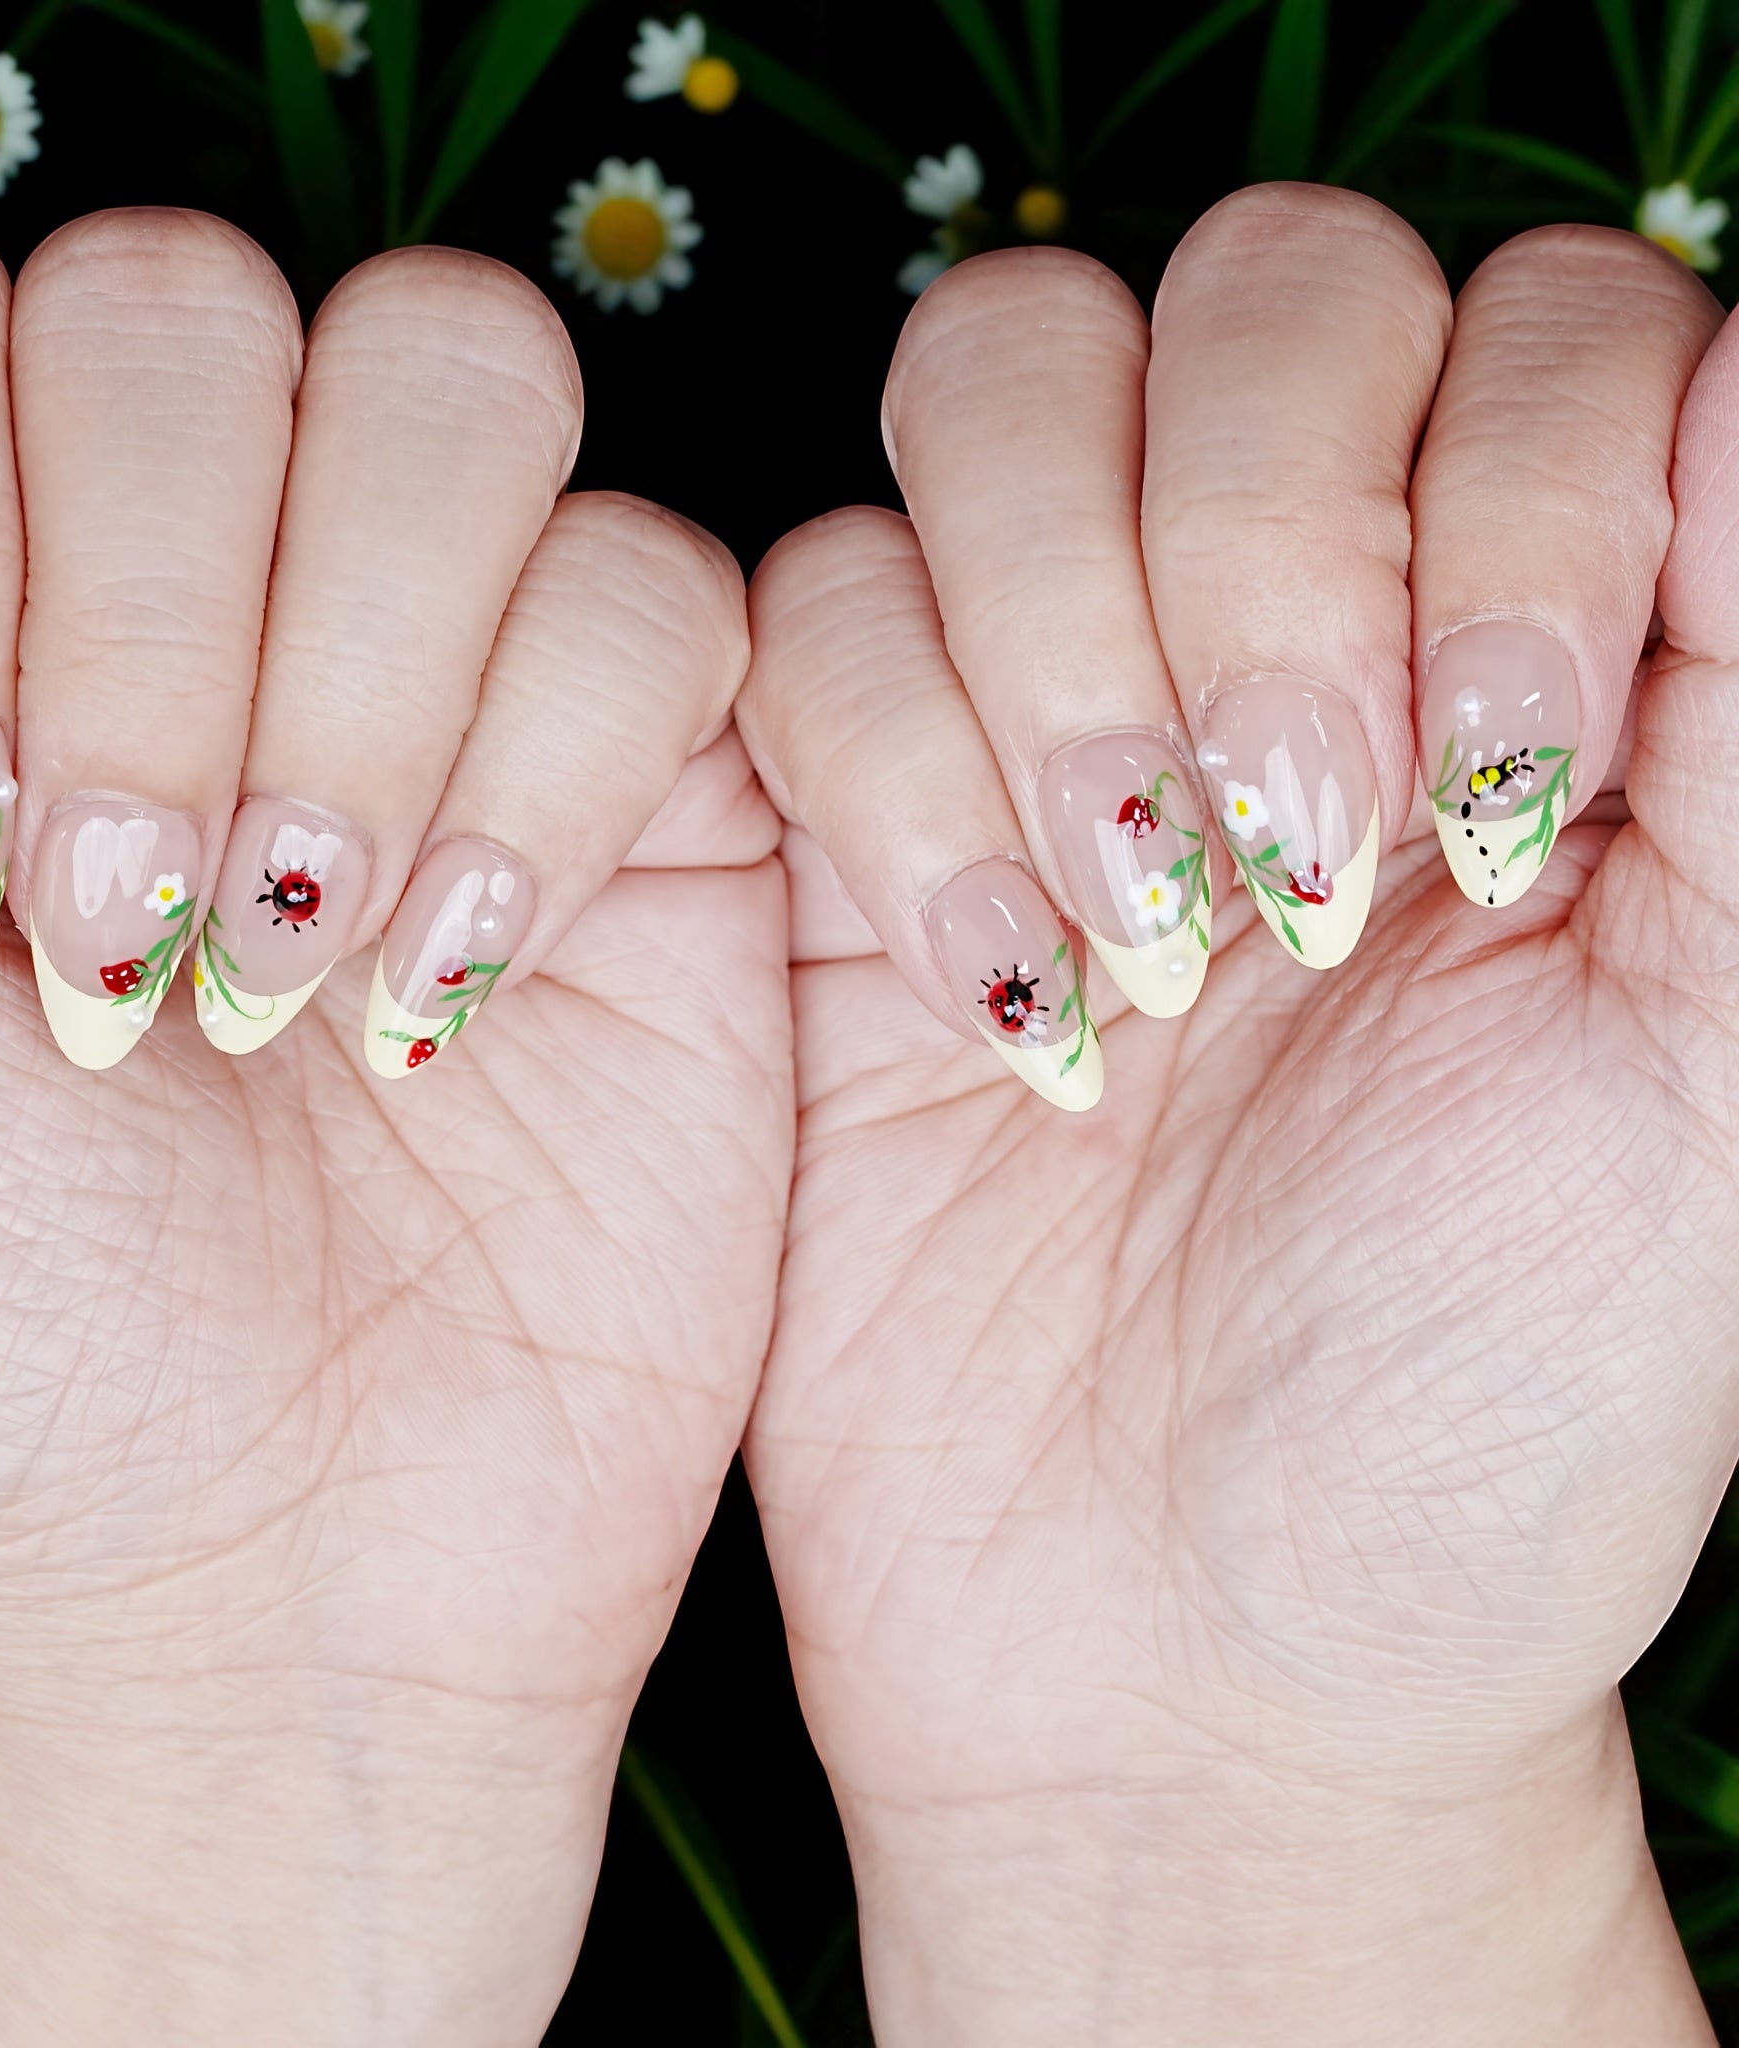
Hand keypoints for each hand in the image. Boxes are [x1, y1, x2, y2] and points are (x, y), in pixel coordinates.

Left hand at [0, 200, 788, 2043]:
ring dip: (352, 672)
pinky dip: (548, 772)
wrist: (261, 1558)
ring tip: (296, 949)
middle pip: (193, 302)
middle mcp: (210, 576)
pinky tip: (462, 977)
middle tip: (113, 932)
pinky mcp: (664, 773)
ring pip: (458, 378)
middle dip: (134, 629)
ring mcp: (455, 656)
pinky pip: (655, 593)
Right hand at [740, 187, 1731, 2042]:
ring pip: (989, 388)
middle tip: (1289, 857)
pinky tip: (986, 993)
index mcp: (1537, 666)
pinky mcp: (840, 818)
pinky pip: (797, 608)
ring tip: (1127, 924)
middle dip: (1253, 546)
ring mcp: (1041, 705)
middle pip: (1238, 294)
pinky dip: (878, 768)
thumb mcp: (1718, 1083)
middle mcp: (1292, 637)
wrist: (1175, 1646)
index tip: (1500, 787)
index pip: (1530, 323)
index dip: (1506, 480)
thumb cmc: (1481, 1411)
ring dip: (1048, 637)